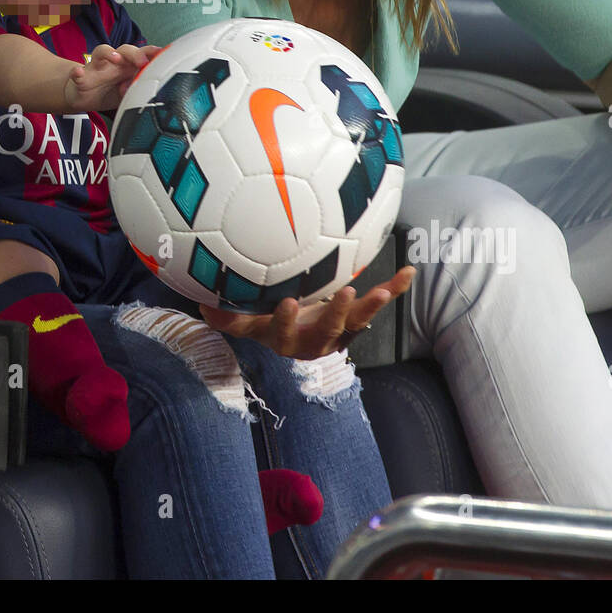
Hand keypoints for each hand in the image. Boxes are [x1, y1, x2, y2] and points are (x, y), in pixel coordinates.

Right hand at [63, 43, 161, 111]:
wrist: (83, 96)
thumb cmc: (109, 91)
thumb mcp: (128, 93)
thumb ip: (138, 90)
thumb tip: (151, 93)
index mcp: (128, 66)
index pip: (142, 54)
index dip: (152, 52)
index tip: (162, 54)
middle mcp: (113, 63)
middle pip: (125, 49)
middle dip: (135, 53)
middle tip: (142, 62)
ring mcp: (96, 67)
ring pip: (101, 52)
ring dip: (109, 53)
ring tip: (115, 58)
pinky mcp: (81, 78)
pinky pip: (78, 73)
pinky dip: (77, 72)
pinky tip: (78, 73)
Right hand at [200, 267, 415, 359]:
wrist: (296, 331)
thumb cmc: (265, 320)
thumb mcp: (245, 321)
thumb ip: (227, 317)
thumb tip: (203, 305)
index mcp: (286, 340)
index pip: (283, 333)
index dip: (286, 321)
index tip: (288, 302)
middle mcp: (315, 339)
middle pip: (328, 331)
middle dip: (337, 314)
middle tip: (346, 295)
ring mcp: (339, 329)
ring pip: (356, 321)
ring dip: (371, 306)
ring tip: (382, 290)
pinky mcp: (357, 317)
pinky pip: (377, 302)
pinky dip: (393, 288)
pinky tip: (408, 273)